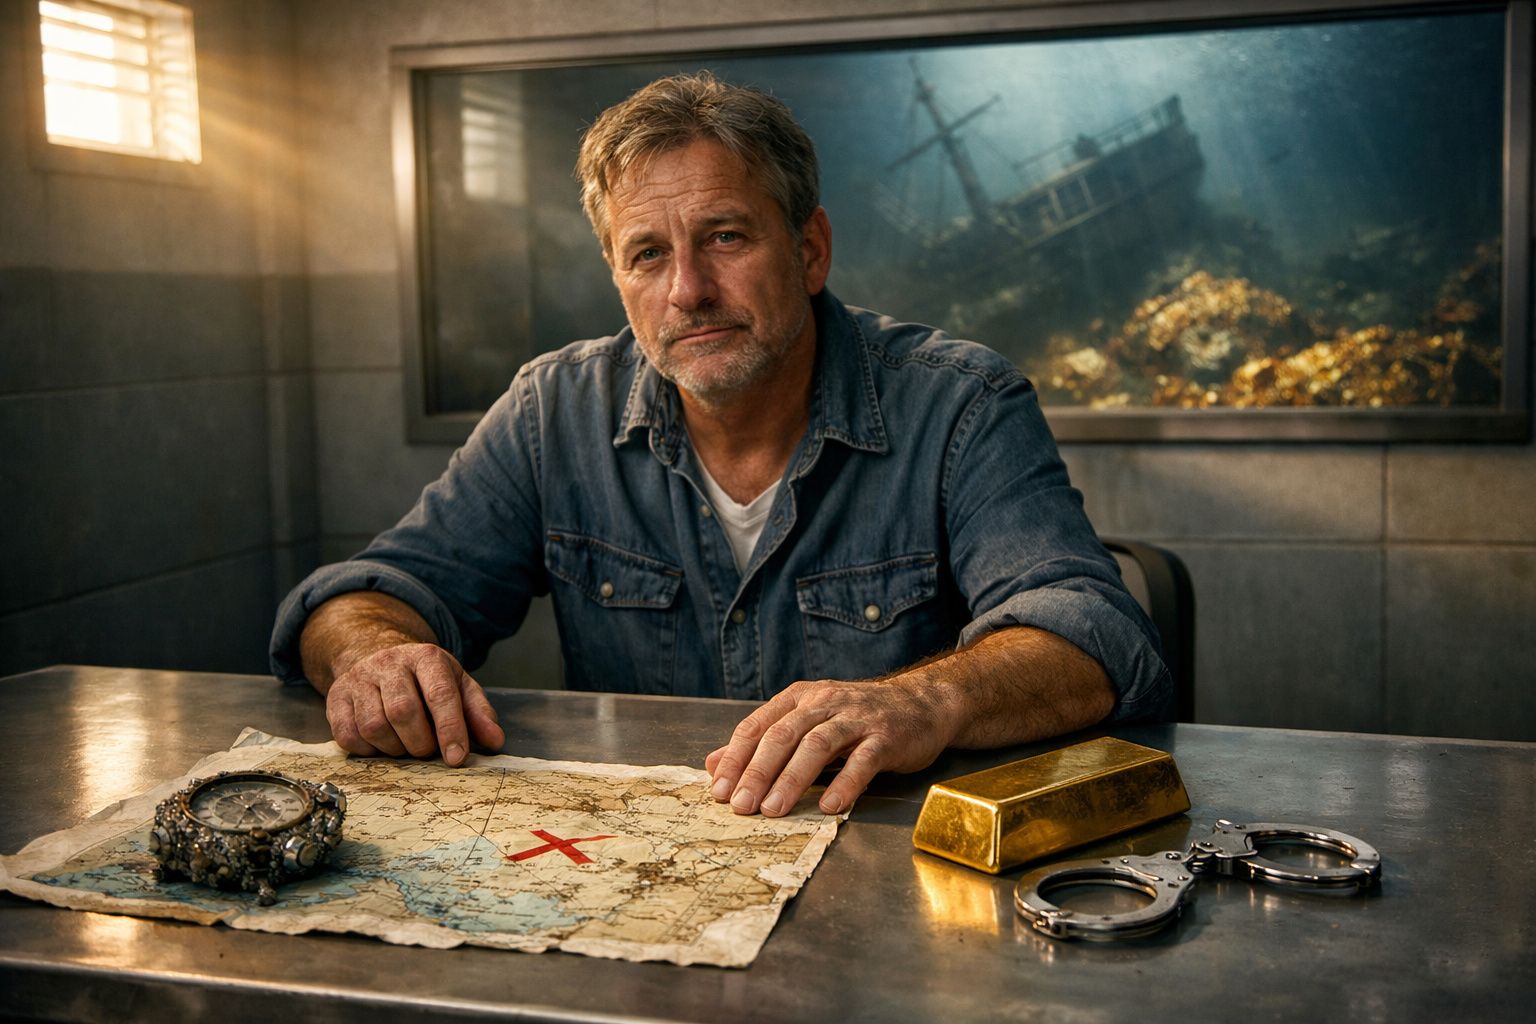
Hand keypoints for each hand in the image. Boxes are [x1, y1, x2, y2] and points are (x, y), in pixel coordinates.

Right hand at [324, 643, 504, 765]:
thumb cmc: (426, 680)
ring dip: (394, 748)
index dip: (450, 729)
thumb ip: (478, 713)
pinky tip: (381, 745)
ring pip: (373, 726)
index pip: (439, 694)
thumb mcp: (458, 686)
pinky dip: (368, 751)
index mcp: (426, 657)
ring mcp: (358, 679)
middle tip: (428, 752)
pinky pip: (348, 735)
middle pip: (403, 711)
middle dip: (420, 743)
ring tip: (406, 745)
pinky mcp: (335, 698)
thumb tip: (494, 741)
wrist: (379, 656)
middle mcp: (389, 663)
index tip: (457, 758)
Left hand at [704, 677, 956, 816]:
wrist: (922, 704)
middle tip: (741, 805)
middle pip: (783, 735)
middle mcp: (825, 703)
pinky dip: (845, 783)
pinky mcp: (887, 736)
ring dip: (792, 779)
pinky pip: (863, 760)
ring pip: (818, 745)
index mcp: (800, 699)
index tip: (719, 791)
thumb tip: (712, 764)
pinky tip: (830, 805)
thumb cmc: (857, 720)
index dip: (736, 758)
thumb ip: (763, 743)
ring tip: (774, 810)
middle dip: (759, 772)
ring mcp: (857, 718)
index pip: (759, 726)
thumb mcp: (807, 724)